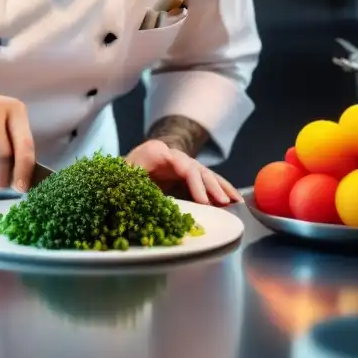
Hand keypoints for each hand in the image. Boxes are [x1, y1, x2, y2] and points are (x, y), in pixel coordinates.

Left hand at [126, 139, 240, 205]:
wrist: (124, 162)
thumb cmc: (122, 172)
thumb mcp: (123, 177)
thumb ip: (134, 187)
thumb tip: (146, 205)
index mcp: (157, 152)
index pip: (182, 166)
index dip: (195, 184)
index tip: (203, 202)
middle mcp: (174, 155)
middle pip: (197, 169)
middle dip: (211, 187)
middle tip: (223, 203)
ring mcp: (183, 163)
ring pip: (206, 174)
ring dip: (221, 188)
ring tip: (235, 202)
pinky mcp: (188, 174)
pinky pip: (207, 180)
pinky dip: (220, 189)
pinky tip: (234, 199)